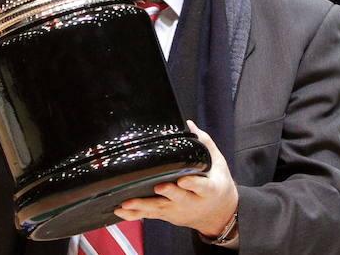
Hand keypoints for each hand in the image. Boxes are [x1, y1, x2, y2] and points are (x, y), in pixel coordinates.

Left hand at [116, 121, 238, 237]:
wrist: (218, 214)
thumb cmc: (216, 185)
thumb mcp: (217, 164)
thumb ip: (204, 143)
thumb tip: (189, 124)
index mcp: (209, 190)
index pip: (202, 187)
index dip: (193, 184)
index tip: (183, 180)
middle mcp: (192, 202)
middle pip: (179, 198)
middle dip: (169, 193)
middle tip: (158, 187)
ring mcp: (178, 210)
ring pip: (160, 208)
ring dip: (143, 205)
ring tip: (127, 202)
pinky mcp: (167, 215)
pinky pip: (149, 215)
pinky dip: (134, 214)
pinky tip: (121, 211)